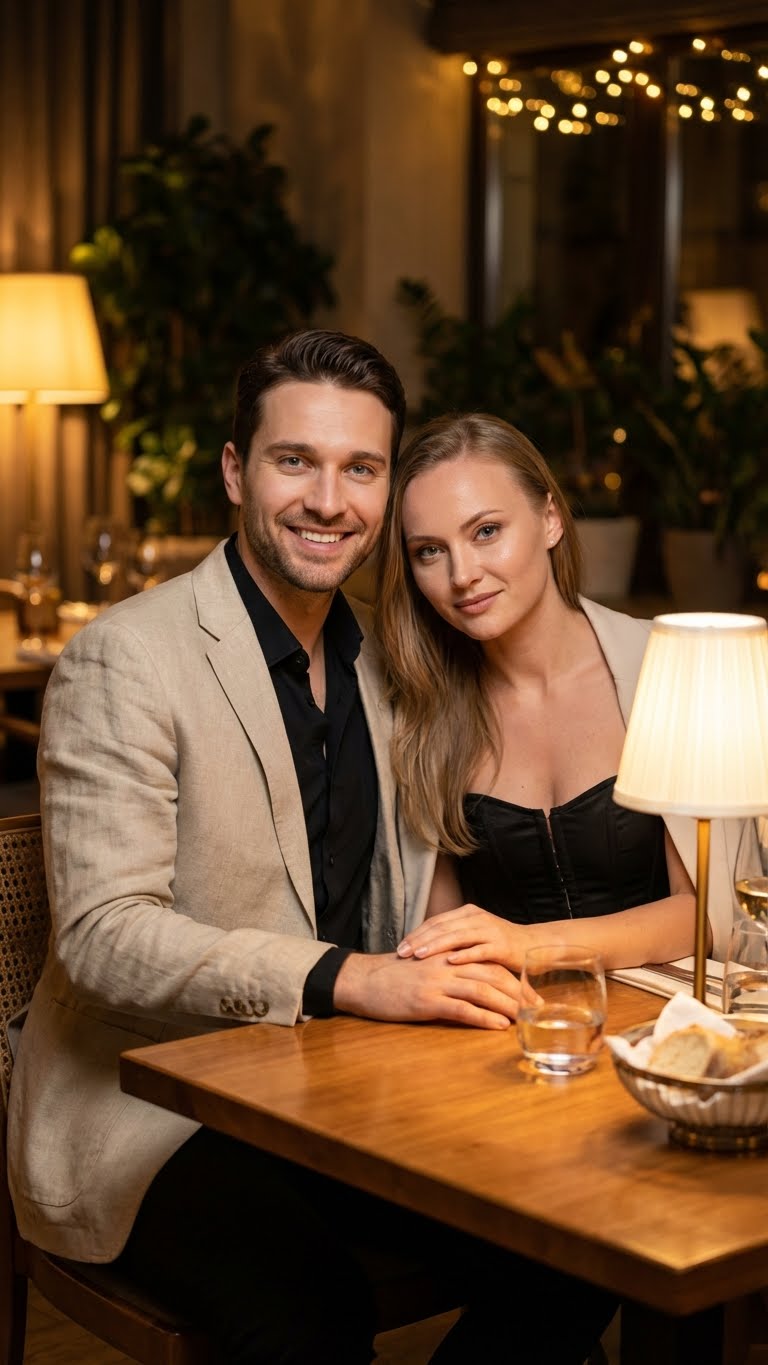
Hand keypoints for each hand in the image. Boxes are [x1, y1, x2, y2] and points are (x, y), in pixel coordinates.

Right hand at [333, 951, 524, 1029]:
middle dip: (517, 991)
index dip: (511, 977)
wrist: (363, 981)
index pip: (488, 963)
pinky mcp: (428, 1001)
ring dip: (507, 1005)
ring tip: (525, 1017)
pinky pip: (463, 1009)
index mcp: (448, 955)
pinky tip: (499, 1026)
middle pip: (492, 975)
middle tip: (537, 1005)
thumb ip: (447, 970)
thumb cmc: (392, 977)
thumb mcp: (424, 967)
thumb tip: (470, 983)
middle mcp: (447, 965)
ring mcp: (438, 982)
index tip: (529, 991)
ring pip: (482, 990)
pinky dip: (484, 1017)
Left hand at [397, 905, 533, 972]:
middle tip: (402, 952)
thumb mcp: (473, 937)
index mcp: (467, 913)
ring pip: (457, 936)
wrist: (534, 946)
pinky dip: (464, 955)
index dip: (416, 933)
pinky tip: (449, 962)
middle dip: (420, 940)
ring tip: (418, 956)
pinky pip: (480, 950)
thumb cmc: (499, 945)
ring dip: (436, 946)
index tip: (400, 947)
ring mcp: (490, 930)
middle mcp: (476, 918)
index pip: (436, 921)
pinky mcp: (502, 945)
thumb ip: (453, 938)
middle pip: (442, 927)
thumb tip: (422, 947)